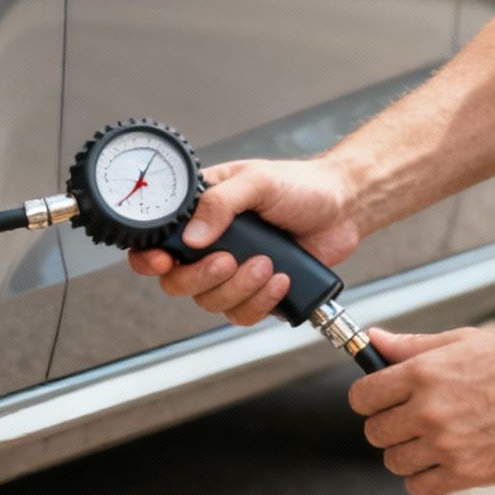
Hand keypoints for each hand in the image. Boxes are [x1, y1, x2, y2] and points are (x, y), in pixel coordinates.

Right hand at [126, 158, 362, 325]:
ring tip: (268, 264)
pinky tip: (280, 280)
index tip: (165, 261)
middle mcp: (210, 245)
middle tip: (229, 262)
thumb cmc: (301, 186)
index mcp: (200, 213)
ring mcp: (232, 271)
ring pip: (210, 302)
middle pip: (178, 281)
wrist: (344, 208)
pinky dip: (260, 302)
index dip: (151, 258)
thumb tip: (192, 236)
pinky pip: (242, 313)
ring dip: (239, 289)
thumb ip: (221, 203)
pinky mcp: (256, 292)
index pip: (157, 241)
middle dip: (202, 278)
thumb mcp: (258, 181)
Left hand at [349, 327, 494, 494]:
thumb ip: (411, 346)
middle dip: (389, 427)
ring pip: (394, 462)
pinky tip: (443, 460)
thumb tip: (373, 340)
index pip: (361, 397)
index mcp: (424, 374)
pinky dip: (424, 478)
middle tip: (413, 420)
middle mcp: (430, 410)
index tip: (380, 401)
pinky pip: (418, 487)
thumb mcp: (463, 342)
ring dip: (407, 454)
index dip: (368, 400)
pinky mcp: (466, 473)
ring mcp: (447, 444)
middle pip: (375, 433)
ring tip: (433, 440)